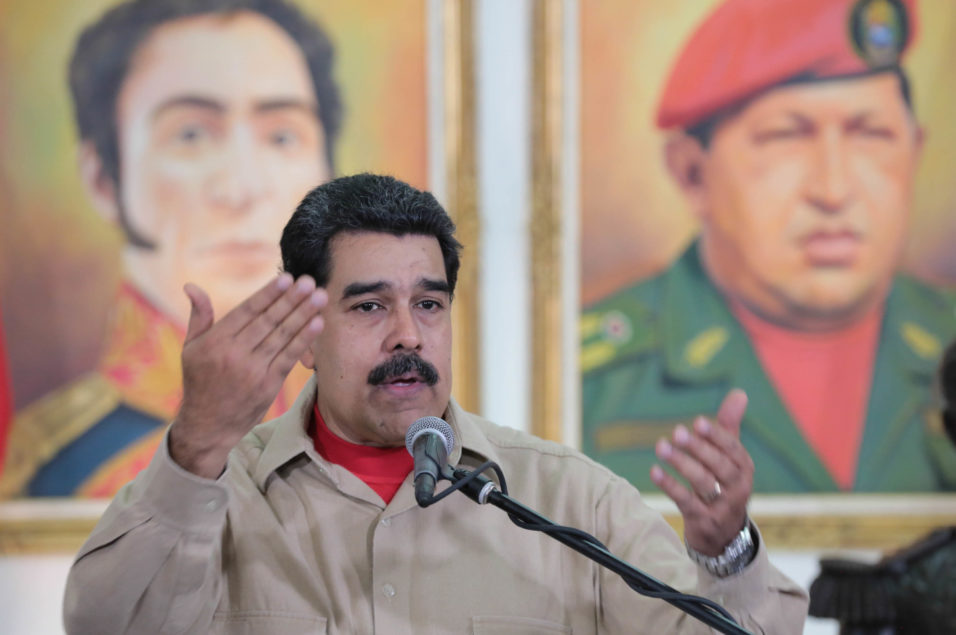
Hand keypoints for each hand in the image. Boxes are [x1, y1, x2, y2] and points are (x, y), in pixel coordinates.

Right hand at [169, 273, 326, 477]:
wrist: (208, 425)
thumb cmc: (200, 381)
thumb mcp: (191, 348)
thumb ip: (199, 316)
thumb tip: (192, 286)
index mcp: (215, 341)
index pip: (247, 311)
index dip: (268, 294)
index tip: (286, 278)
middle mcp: (234, 354)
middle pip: (268, 321)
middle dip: (291, 300)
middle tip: (309, 281)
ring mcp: (253, 371)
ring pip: (282, 337)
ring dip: (303, 315)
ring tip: (320, 296)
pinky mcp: (268, 385)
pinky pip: (289, 357)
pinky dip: (304, 340)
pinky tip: (317, 323)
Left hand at [649, 389, 753, 555]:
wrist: (725, 536)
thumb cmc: (724, 486)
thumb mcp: (729, 459)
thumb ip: (729, 426)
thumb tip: (739, 393)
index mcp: (744, 468)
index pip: (733, 449)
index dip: (716, 436)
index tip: (698, 422)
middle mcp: (738, 488)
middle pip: (719, 466)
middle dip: (699, 448)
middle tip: (677, 432)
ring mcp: (721, 507)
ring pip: (703, 483)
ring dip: (681, 463)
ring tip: (661, 447)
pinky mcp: (703, 521)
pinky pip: (686, 502)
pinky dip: (670, 486)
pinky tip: (654, 471)